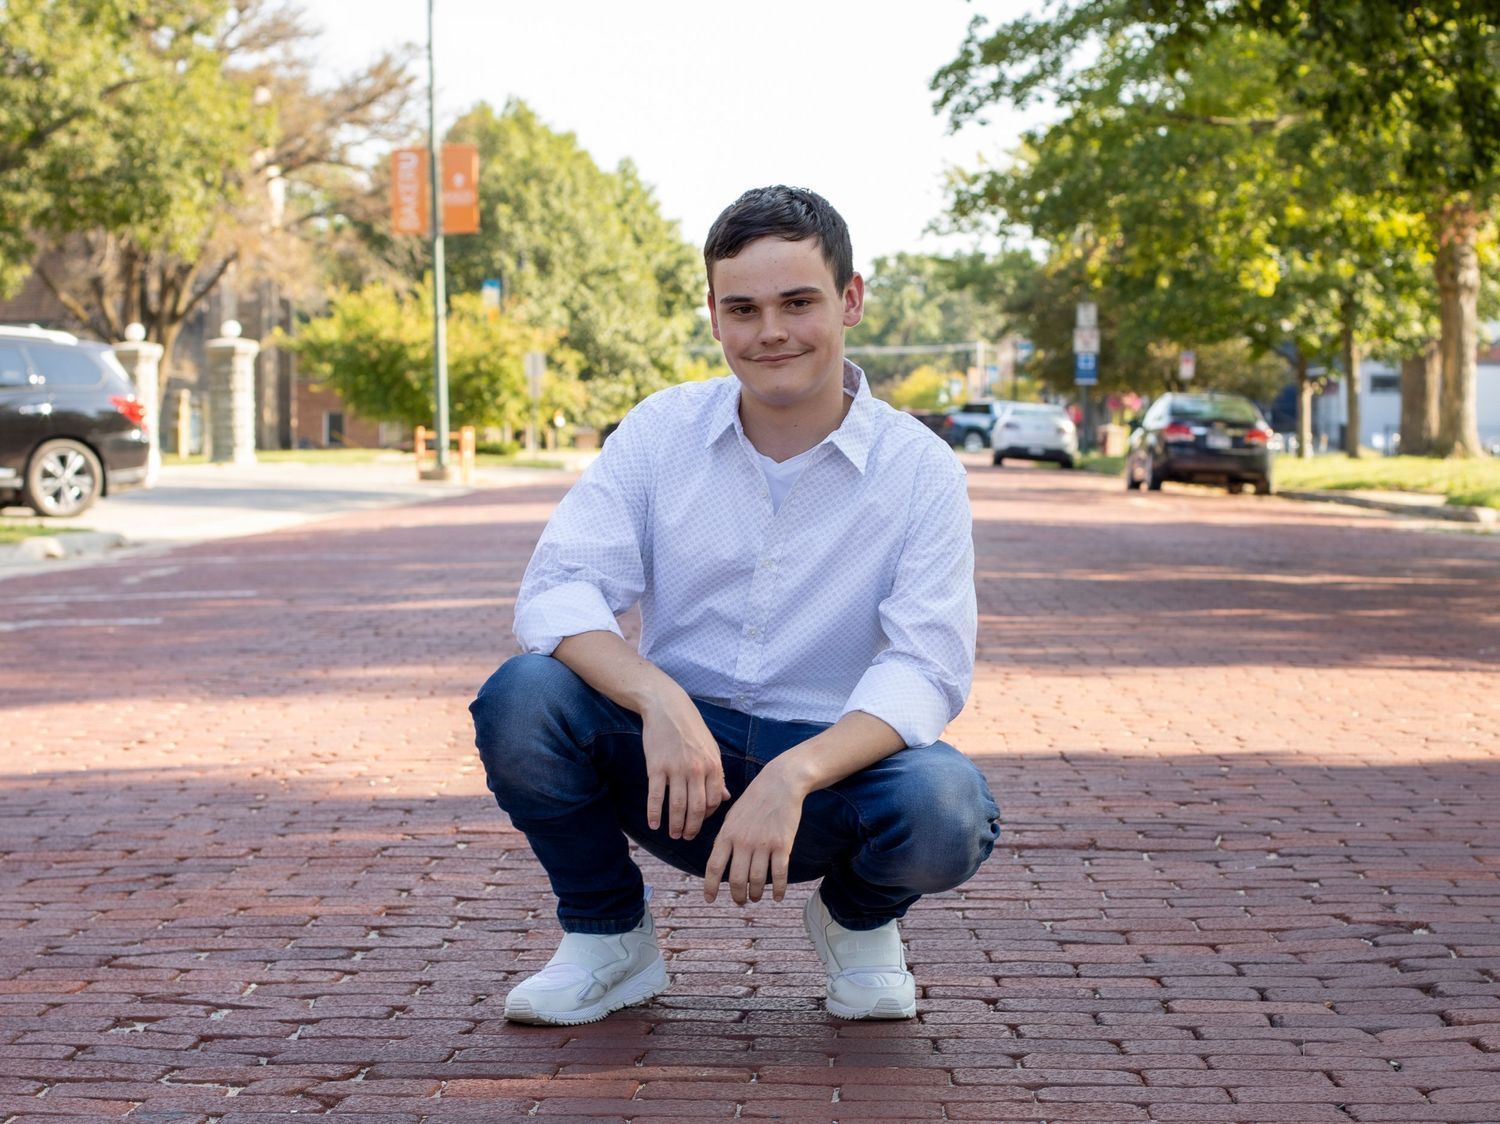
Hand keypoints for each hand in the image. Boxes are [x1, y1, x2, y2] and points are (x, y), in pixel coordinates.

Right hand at [639, 690, 729, 840]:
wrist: (667, 708)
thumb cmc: (691, 729)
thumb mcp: (711, 749)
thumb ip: (717, 774)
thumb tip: (725, 798)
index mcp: (713, 765)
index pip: (714, 800)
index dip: (708, 816)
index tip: (700, 822)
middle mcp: (696, 770)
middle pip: (697, 808)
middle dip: (692, 827)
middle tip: (686, 837)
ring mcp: (676, 769)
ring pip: (677, 806)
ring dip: (675, 824)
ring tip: (673, 834)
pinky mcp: (656, 767)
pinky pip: (656, 796)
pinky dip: (654, 813)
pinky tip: (654, 824)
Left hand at [703, 761, 805, 905]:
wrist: (779, 783)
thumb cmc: (754, 800)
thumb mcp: (732, 815)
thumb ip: (725, 838)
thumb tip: (719, 862)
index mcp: (727, 834)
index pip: (714, 867)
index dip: (710, 887)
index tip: (710, 899)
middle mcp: (743, 842)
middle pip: (737, 879)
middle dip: (737, 896)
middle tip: (740, 901)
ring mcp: (763, 844)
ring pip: (757, 880)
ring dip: (756, 894)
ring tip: (756, 898)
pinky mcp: (783, 845)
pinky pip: (779, 874)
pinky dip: (778, 889)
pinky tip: (776, 897)